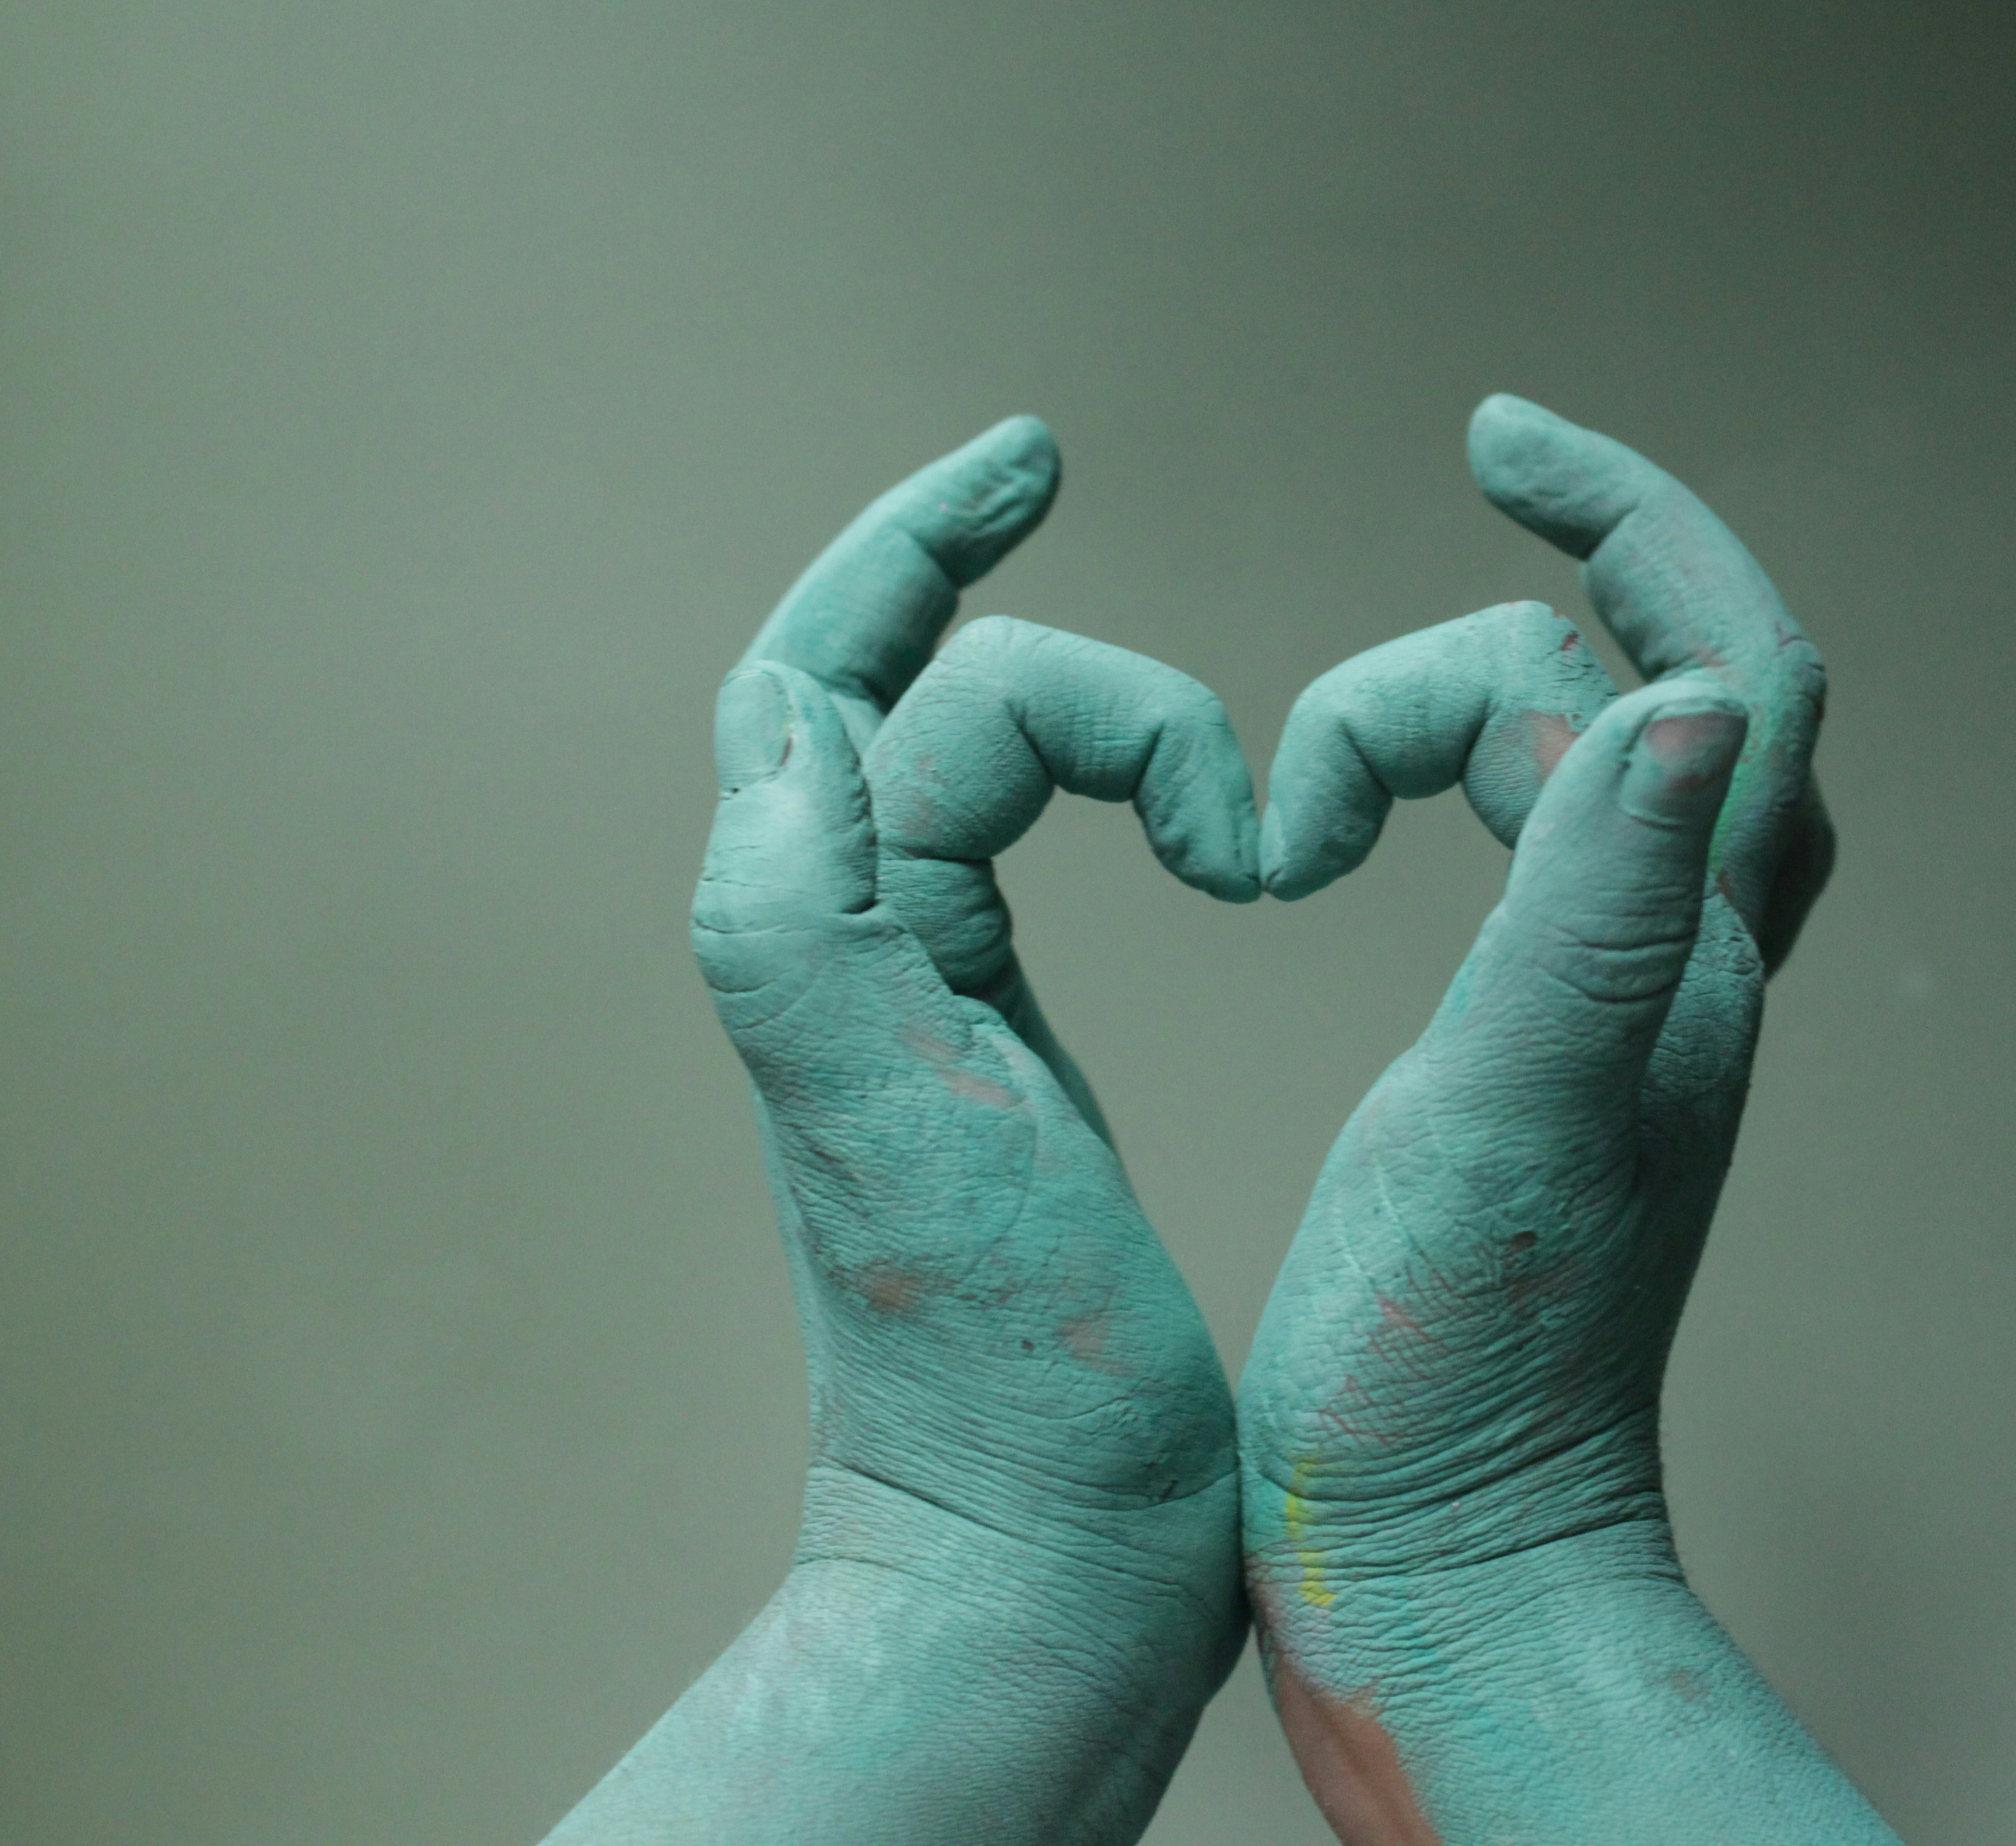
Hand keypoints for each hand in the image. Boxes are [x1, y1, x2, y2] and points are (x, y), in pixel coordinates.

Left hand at [549, 419, 1254, 1844]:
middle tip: (1216, 780)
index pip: (831, 672)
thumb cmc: (999, 1380)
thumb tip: (799, 717)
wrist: (1046, 1560)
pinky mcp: (1000, 1045)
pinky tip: (1160, 794)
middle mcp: (850, 948)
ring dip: (1087, 710)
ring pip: (978, 758)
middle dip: (1054, 662)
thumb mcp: (893, 1133)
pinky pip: (1017, 843)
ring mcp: (922, 994)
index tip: (1038, 455)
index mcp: (822, 943)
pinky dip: (1094, 775)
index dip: (915, 540)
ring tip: (1214, 785)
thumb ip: (807, 920)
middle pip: (929, 699)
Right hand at [1239, 397, 1888, 1842]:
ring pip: (1630, 784)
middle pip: (1705, 696)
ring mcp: (1626, 1036)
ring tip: (1378, 696)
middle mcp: (1684, 983)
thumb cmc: (1455, 1379)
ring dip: (1524, 678)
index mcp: (1681, 965)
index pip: (1722, 666)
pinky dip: (1489, 787)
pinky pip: (1562, 879)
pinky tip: (1401, 815)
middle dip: (1602, 555)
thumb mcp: (1517, 1115)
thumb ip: (1597, 904)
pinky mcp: (1553, 1092)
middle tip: (1483, 464)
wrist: (1448, 1571)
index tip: (1492, 434)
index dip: (1630, 518)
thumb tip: (1695, 692)